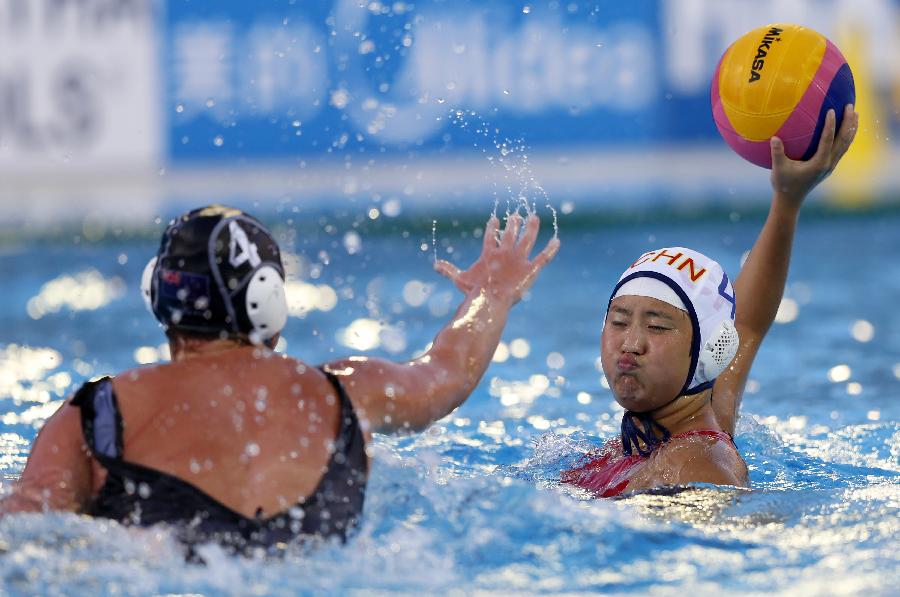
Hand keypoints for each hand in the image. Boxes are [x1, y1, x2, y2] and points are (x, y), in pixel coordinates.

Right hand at [433, 212, 559, 304]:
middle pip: (511, 234)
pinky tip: (557, 242)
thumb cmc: (474, 291)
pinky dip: (551, 249)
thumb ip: (448, 270)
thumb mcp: (460, 279)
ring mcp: (519, 260)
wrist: (490, 299)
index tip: (495, 219)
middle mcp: (506, 253)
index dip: (493, 227)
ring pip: (528, 239)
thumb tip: (434, 265)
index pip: (491, 236)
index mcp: (490, 253)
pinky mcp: (531, 269)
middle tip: (516, 216)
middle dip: (514, 224)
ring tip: (534, 217)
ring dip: (532, 227)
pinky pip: (544, 257)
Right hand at [769, 104, 858, 208]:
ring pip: (846, 144)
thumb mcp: (778, 169)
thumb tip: (774, 138)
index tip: (831, 110)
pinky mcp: (829, 165)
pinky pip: (842, 148)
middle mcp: (829, 163)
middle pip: (843, 140)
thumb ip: (777, 153)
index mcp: (819, 163)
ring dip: (851, 128)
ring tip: (854, 113)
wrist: (791, 200)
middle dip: (848, 122)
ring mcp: (831, 165)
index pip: (828, 140)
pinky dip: (845, 136)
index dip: (831, 125)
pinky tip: (845, 127)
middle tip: (850, 106)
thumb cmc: (783, 184)